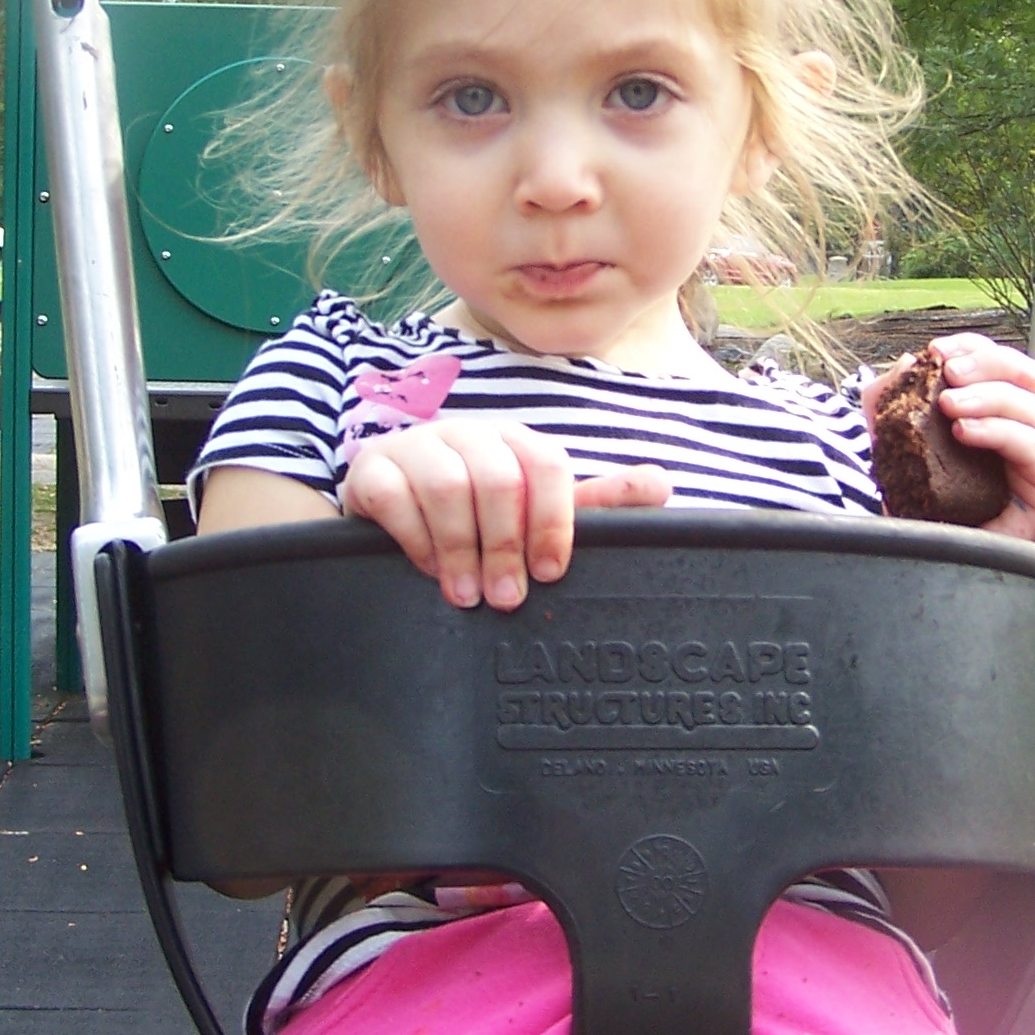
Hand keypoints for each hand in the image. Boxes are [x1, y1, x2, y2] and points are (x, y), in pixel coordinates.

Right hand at [341, 416, 671, 609]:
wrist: (390, 509)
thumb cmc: (475, 515)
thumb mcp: (534, 510)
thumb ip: (595, 502)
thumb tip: (663, 484)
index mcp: (514, 442)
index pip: (546, 464)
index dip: (554, 519)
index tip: (551, 572)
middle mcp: (468, 435)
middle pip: (498, 477)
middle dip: (505, 544)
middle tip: (505, 599)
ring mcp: (416, 448)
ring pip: (447, 485)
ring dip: (460, 547)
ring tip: (465, 595)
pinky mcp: (371, 469)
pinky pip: (394, 496)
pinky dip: (414, 537)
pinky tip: (425, 568)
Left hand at [862, 336, 1034, 545]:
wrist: (920, 566)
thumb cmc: (916, 508)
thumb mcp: (891, 445)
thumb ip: (890, 403)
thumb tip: (906, 362)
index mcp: (1000, 419)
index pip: (1005, 368)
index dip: (977, 349)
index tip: (938, 350)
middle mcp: (1028, 437)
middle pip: (1031, 378)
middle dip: (991, 364)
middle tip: (948, 371)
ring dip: (990, 397)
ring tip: (948, 406)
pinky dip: (1003, 432)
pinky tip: (965, 432)